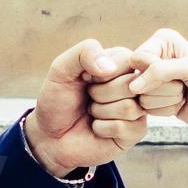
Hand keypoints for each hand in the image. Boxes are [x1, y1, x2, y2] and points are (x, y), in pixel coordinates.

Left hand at [24, 38, 149, 177]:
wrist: (50, 134)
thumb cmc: (58, 99)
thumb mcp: (61, 69)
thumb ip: (84, 53)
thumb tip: (110, 67)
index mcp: (119, 63)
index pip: (128, 59)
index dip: (102, 72)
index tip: (86, 78)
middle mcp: (132, 84)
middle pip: (131, 84)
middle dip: (99, 93)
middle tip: (89, 98)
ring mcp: (136, 108)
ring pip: (129, 108)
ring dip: (100, 112)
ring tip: (92, 112)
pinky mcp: (134, 132)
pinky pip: (124, 128)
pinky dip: (102, 128)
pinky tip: (96, 127)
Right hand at [83, 26, 187, 138]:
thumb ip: (159, 71)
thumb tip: (132, 86)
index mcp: (163, 39)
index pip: (138, 58)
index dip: (153, 73)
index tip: (178, 76)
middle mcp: (154, 55)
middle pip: (136, 78)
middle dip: (163, 88)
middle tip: (183, 85)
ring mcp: (151, 78)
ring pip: (140, 96)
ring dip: (166, 100)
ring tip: (183, 94)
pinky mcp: (152, 97)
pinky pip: (144, 108)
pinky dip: (164, 110)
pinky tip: (179, 104)